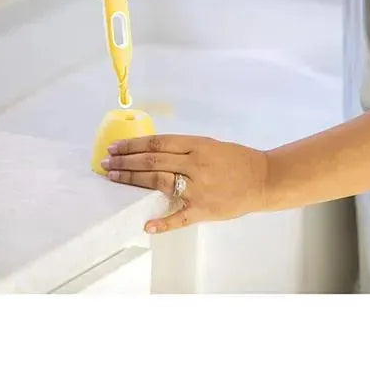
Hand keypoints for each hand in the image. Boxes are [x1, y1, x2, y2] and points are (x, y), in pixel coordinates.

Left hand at [101, 135, 268, 232]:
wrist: (263, 179)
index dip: (133, 145)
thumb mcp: (210, 145)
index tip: (115, 148)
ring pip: (160, 181)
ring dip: (133, 180)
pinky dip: (163, 222)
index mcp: (197, 145)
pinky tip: (147, 226)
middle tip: (106, 163)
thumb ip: (185, 150)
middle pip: (153, 161)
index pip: (158, 143)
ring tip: (114, 177)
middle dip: (126, 161)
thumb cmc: (236, 159)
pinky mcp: (204, 209)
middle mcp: (195, 164)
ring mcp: (199, 188)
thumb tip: (153, 153)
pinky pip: (180, 217)